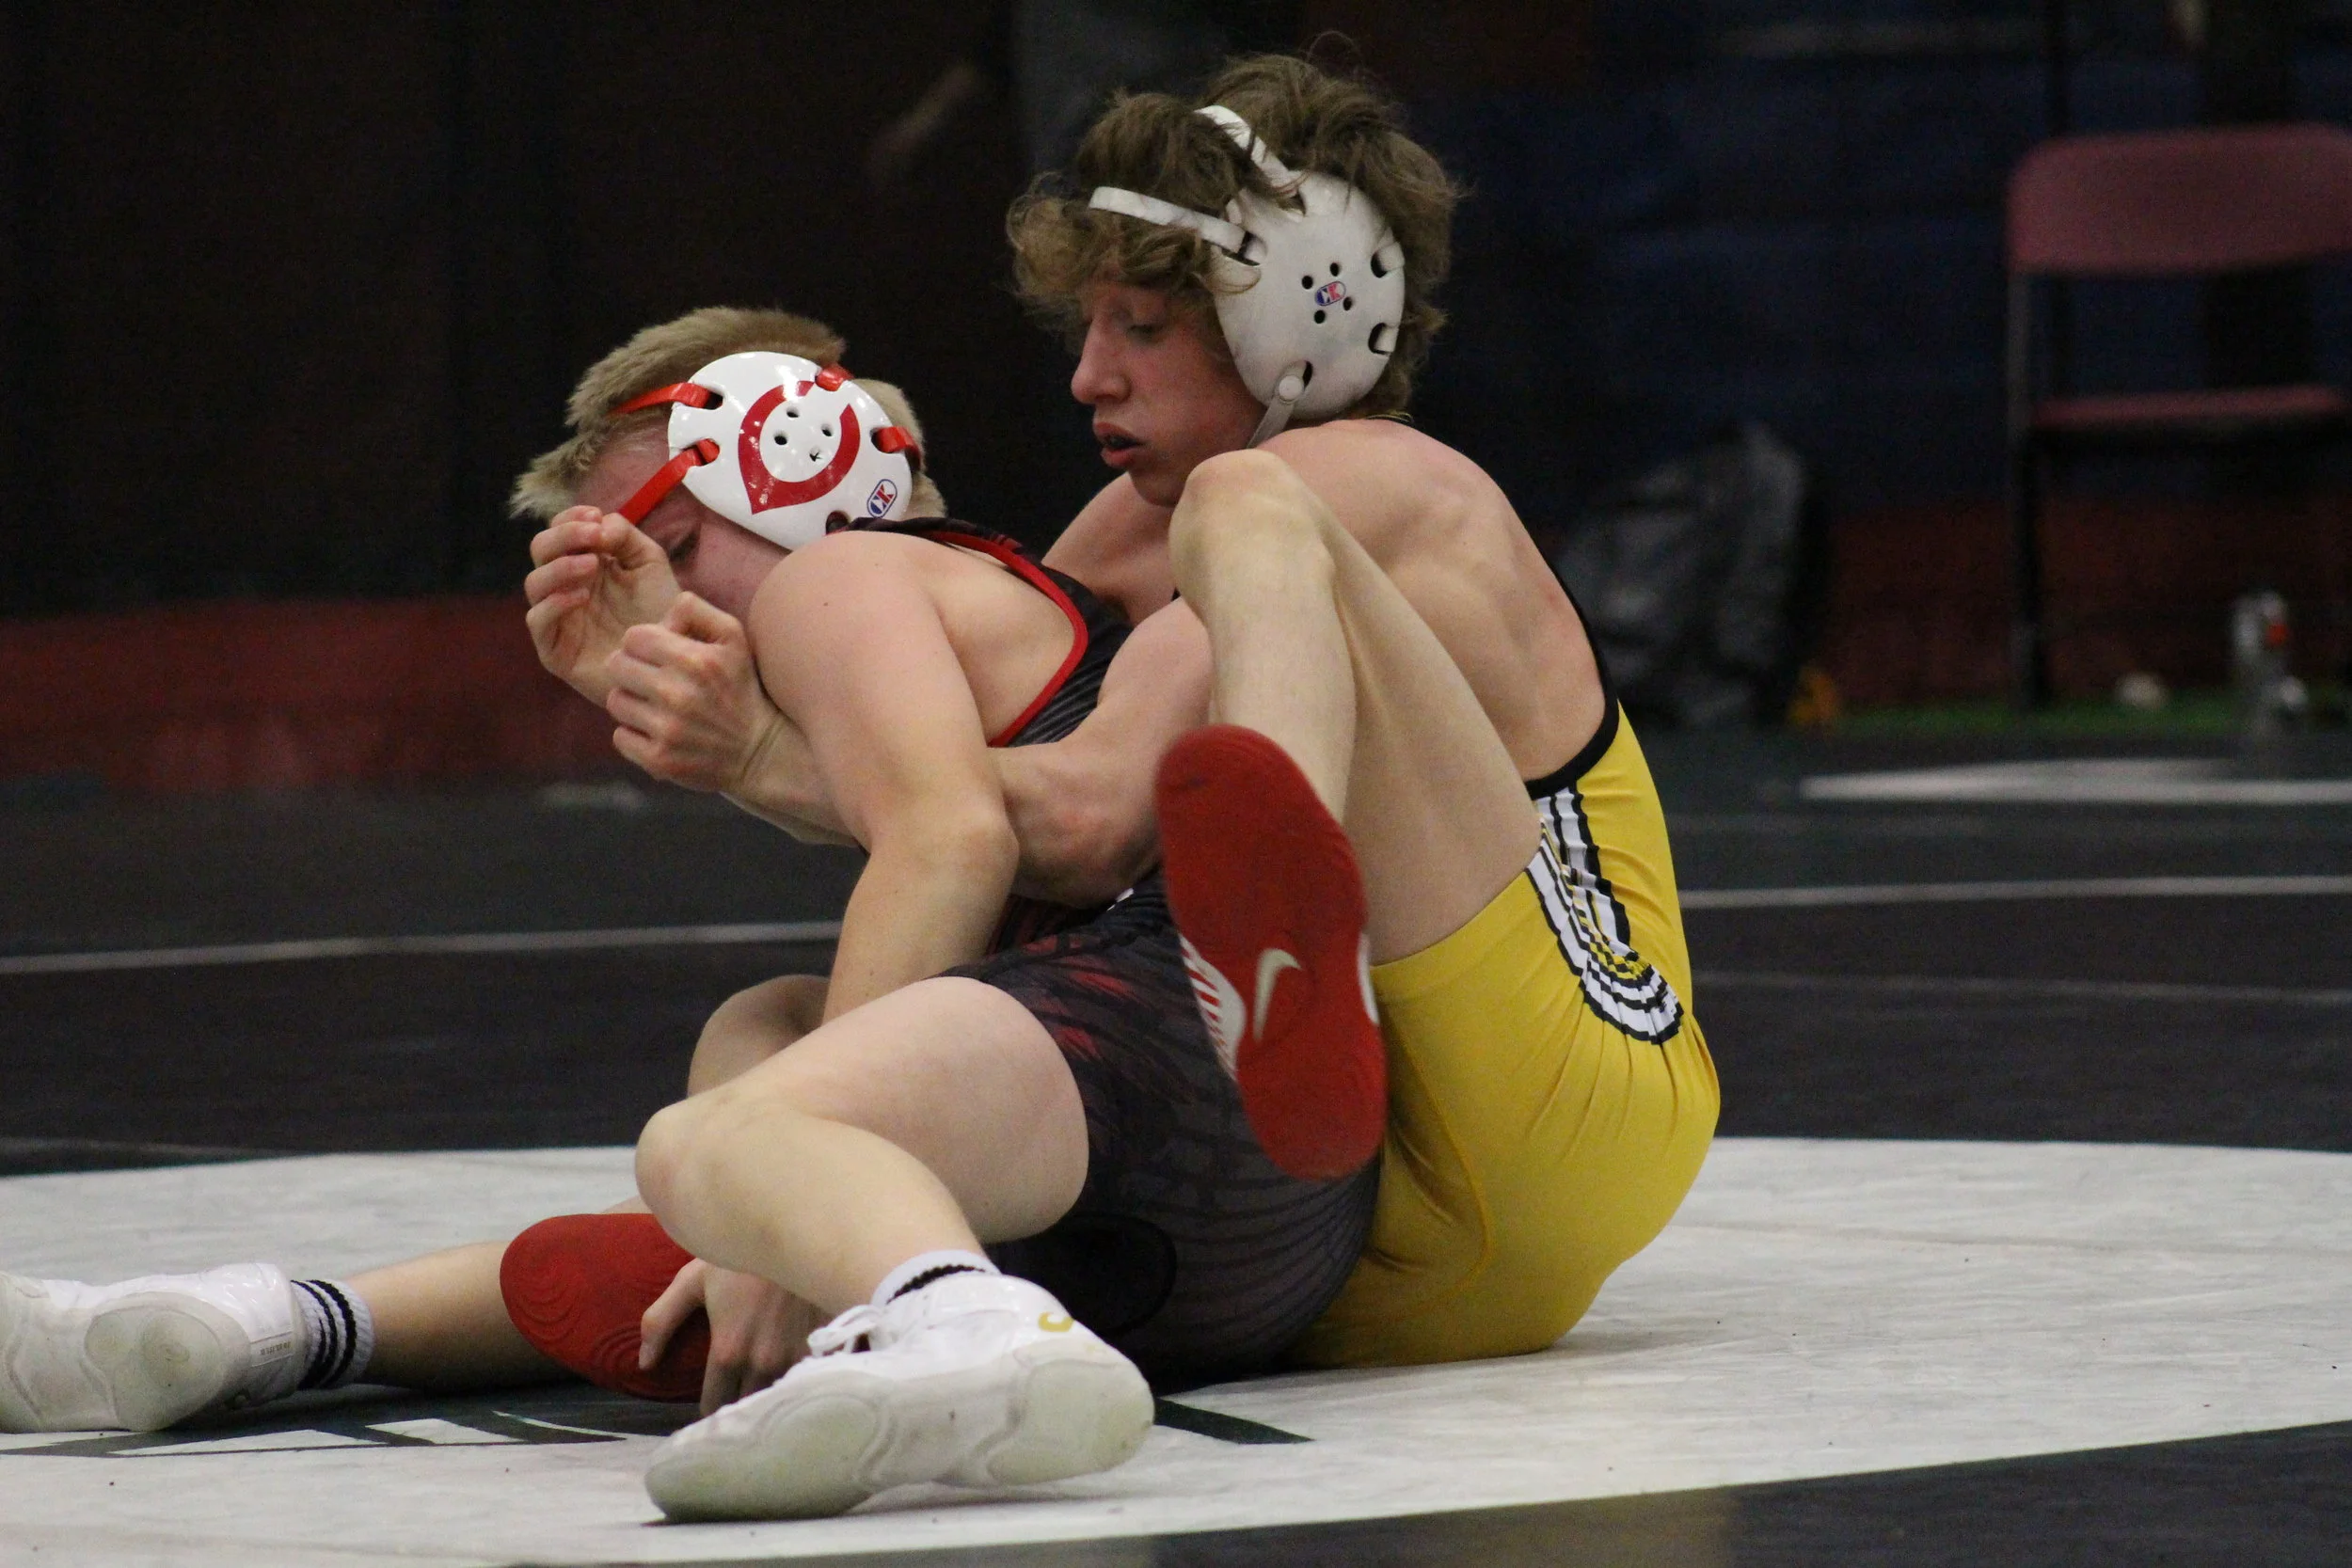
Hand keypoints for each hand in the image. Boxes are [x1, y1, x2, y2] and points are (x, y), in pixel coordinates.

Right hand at [524, 507, 679, 703]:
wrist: (673, 661)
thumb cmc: (661, 612)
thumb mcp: (649, 563)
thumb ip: (625, 536)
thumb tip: (598, 524)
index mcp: (584, 563)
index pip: (559, 531)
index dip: (570, 519)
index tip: (594, 516)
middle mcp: (565, 587)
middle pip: (540, 550)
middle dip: (563, 536)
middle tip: (593, 536)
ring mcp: (558, 619)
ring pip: (534, 584)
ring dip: (559, 567)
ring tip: (592, 565)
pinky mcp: (555, 650)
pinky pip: (538, 622)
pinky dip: (554, 603)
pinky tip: (582, 596)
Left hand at [604, 593, 788, 792]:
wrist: (759, 751)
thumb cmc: (740, 688)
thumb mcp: (733, 638)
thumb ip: (694, 611)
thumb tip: (659, 618)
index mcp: (694, 660)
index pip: (633, 637)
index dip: (643, 643)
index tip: (658, 656)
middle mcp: (678, 695)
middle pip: (616, 666)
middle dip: (632, 669)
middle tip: (653, 680)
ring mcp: (667, 730)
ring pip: (615, 701)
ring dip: (632, 702)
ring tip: (657, 707)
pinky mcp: (659, 760)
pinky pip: (620, 737)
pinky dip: (634, 735)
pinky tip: (658, 733)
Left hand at [640, 1259, 823, 1414]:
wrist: (798, 1231)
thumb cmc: (741, 1256)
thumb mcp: (693, 1281)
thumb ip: (661, 1322)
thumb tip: (644, 1363)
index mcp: (728, 1351)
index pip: (713, 1405)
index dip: (709, 1405)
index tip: (711, 1398)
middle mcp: (762, 1363)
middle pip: (746, 1405)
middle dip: (738, 1401)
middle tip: (736, 1391)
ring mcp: (795, 1356)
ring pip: (776, 1394)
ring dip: (767, 1392)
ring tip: (762, 1383)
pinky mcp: (821, 1346)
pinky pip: (806, 1378)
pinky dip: (798, 1379)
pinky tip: (793, 1369)